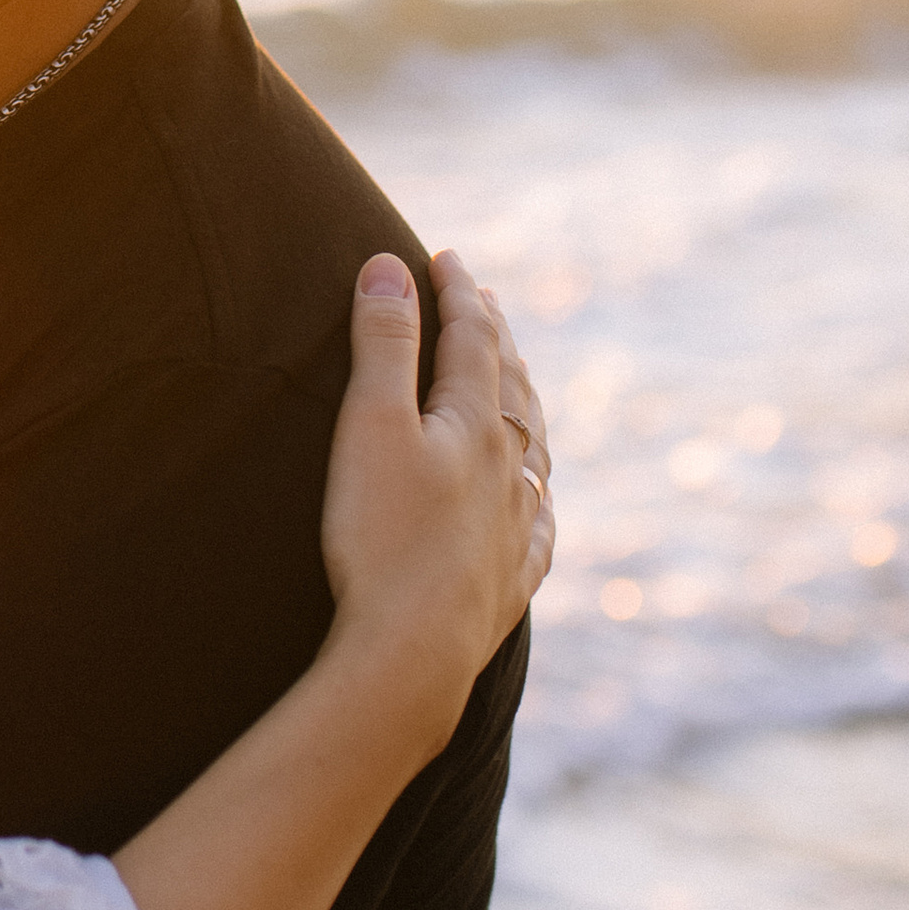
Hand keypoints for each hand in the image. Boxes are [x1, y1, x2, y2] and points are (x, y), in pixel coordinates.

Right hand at [318, 247, 553, 753]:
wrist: (411, 653)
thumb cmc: (380, 536)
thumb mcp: (370, 424)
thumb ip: (384, 343)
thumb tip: (390, 267)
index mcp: (478, 423)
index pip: (474, 338)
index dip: (458, 292)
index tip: (444, 256)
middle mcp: (511, 469)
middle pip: (511, 387)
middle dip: (495, 337)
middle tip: (484, 302)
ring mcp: (516, 527)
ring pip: (534, 450)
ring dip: (524, 404)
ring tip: (517, 384)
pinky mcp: (509, 581)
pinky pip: (538, 524)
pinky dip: (537, 493)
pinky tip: (538, 499)